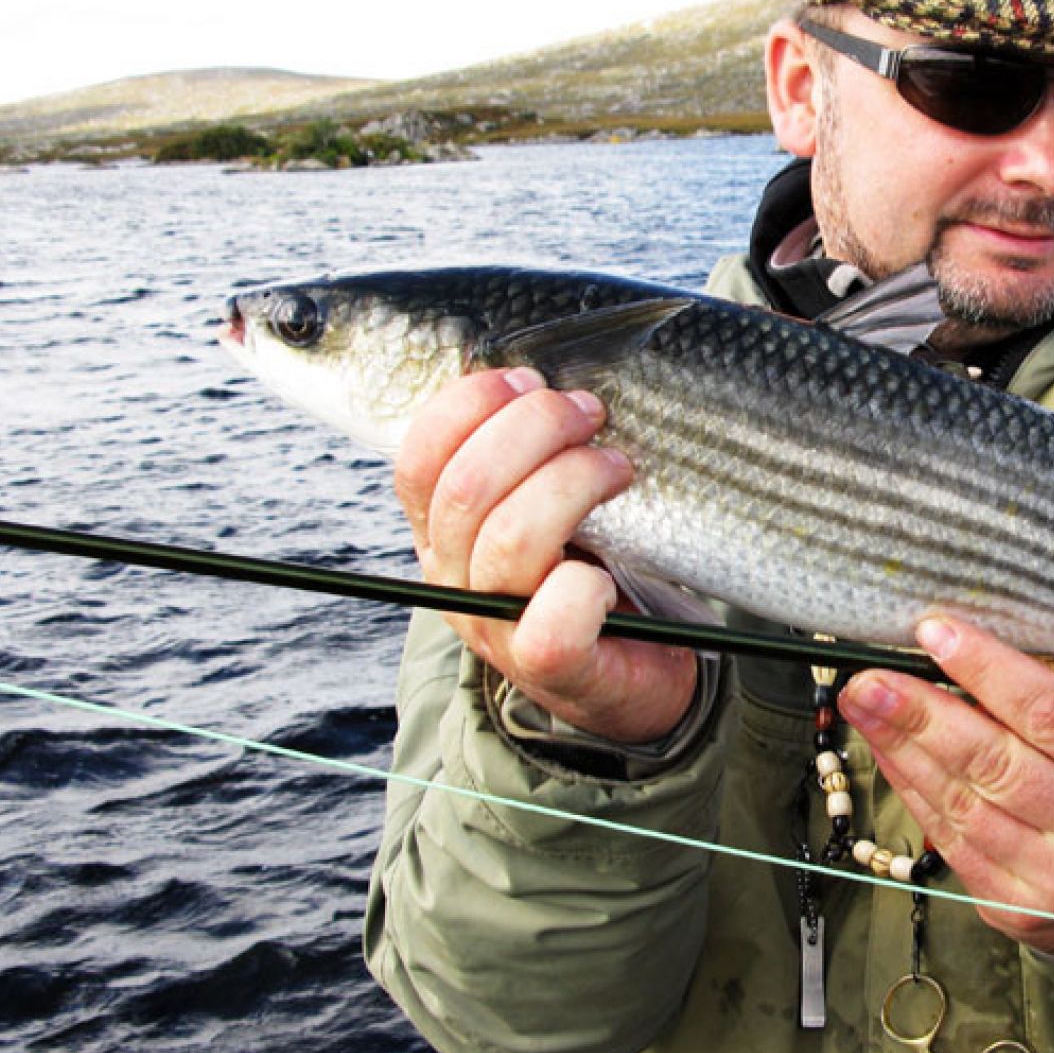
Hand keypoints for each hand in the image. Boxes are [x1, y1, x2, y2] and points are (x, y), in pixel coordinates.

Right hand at [394, 367, 696, 744]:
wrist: (633, 675)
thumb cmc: (593, 569)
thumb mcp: (549, 503)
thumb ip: (533, 453)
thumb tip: (553, 377)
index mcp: (442, 532)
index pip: (420, 461)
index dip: (470, 406)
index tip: (530, 380)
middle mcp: (455, 579)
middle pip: (466, 489)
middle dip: (536, 430)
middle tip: (592, 414)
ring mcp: (498, 627)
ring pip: (510, 538)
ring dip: (573, 483)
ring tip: (619, 468)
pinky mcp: (552, 669)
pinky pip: (552, 623)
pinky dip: (584, 588)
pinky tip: (609, 574)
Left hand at [838, 616, 1053, 953]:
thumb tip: (960, 662)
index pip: (1052, 712)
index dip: (987, 668)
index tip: (935, 632)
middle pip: (995, 762)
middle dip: (921, 714)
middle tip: (870, 678)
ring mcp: (1053, 878)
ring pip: (962, 804)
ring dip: (903, 750)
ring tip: (865, 707)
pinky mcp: (1015, 909)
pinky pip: (951, 842)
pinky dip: (914, 792)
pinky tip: (890, 755)